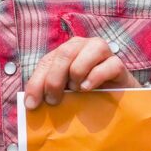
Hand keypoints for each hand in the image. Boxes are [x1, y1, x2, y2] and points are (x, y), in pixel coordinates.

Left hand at [23, 36, 139, 107]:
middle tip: (54, 101)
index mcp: (65, 51)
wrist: (117, 99)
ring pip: (84, 56)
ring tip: (77, 91)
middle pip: (64, 54)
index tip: (32, 105)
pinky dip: (94, 78)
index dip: (36, 83)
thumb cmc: (86, 95)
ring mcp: (102, 52)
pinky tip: (89, 88)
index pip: (46, 63)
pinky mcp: (119, 64)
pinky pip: (107, 66)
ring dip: (76, 77)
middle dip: (54, 80)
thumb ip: (49, 91)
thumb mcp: (64, 93)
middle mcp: (82, 46)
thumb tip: (31, 104)